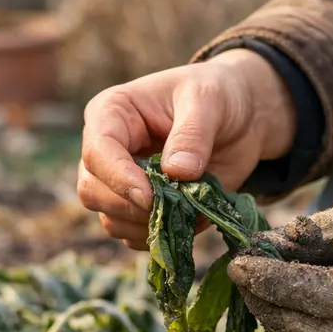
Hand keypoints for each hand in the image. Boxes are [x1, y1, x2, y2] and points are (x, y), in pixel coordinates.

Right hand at [78, 49, 296, 248]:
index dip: (119, 178)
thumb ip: (193, 134)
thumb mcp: (208, 101)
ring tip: (190, 207)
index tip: (150, 196)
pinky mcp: (141, 207)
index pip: (96, 153)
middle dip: (131, 207)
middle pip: (93, 191)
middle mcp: (107, 151)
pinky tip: (192, 217)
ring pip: (112, 220)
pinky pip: (136, 236)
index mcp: (111, 114)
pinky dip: (164, 235)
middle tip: (176, 205)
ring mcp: (121, 182)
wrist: (239, 118)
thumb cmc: (217, 95)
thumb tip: (176, 172)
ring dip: (150, 224)